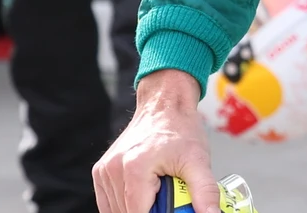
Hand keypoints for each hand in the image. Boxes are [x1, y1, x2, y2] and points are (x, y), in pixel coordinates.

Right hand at [94, 70, 216, 212]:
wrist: (164, 104)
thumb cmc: (179, 127)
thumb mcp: (199, 160)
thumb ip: (205, 191)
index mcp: (134, 168)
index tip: (172, 208)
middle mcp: (113, 170)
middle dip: (151, 210)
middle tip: (168, 197)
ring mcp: (104, 172)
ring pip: (117, 210)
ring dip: (139, 208)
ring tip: (159, 191)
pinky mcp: (101, 172)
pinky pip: (110, 202)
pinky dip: (126, 204)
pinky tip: (145, 194)